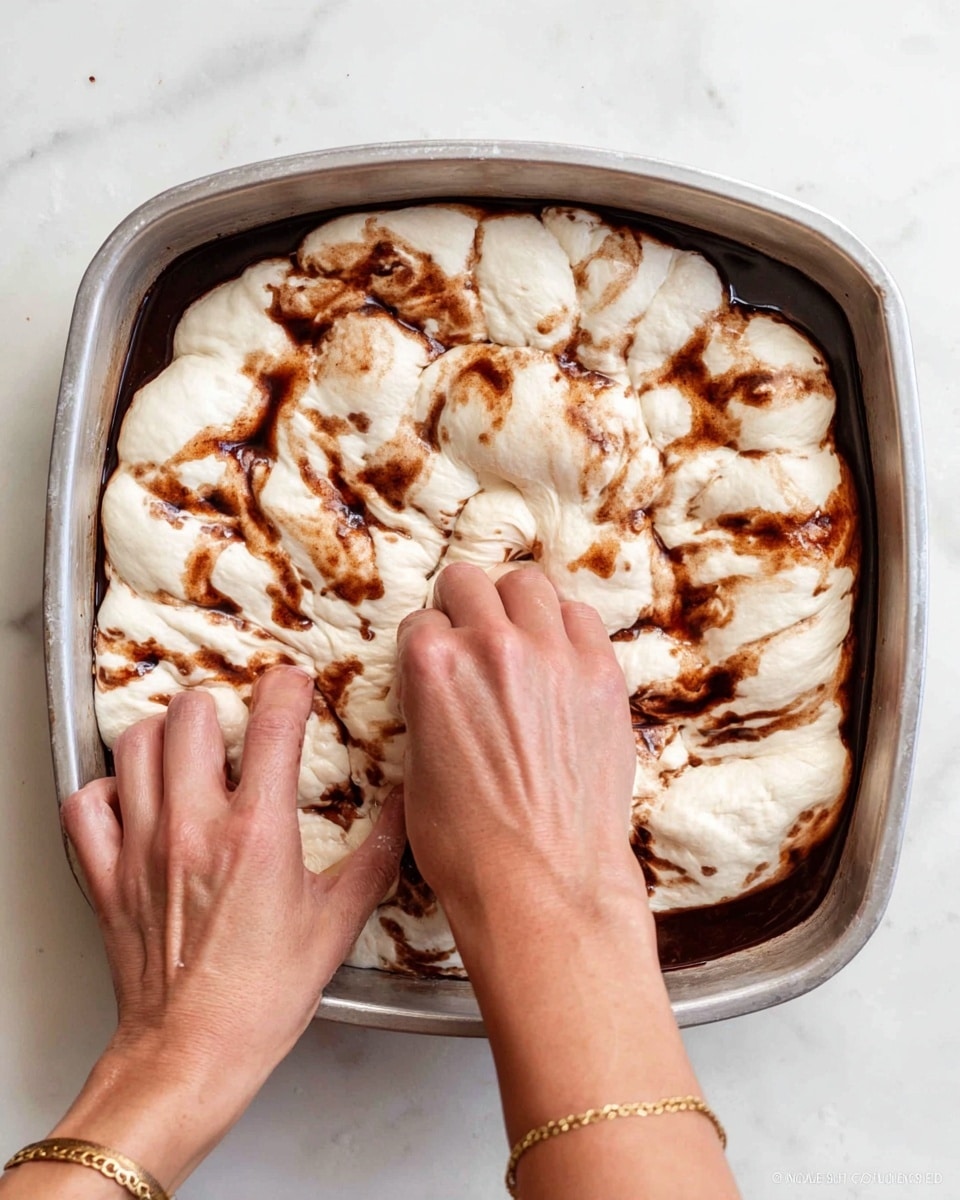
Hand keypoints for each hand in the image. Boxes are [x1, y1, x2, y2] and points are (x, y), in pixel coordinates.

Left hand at [20, 665, 403, 1193]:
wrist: (191, 1054)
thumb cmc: (261, 998)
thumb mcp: (337, 924)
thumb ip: (376, 856)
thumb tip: (404, 808)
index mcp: (258, 834)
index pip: (273, 725)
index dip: (287, 688)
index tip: (293, 683)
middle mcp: (193, 828)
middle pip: (191, 716)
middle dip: (218, 707)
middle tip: (235, 724)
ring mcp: (141, 847)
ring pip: (136, 746)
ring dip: (164, 736)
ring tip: (187, 750)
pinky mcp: (105, 874)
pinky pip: (86, 802)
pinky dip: (106, 789)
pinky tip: (133, 799)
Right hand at [396, 566, 737, 1199]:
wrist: (546, 884)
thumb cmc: (469, 847)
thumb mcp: (417, 772)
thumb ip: (428, 710)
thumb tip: (442, 693)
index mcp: (434, 666)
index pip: (422, 621)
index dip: (427, 646)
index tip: (437, 666)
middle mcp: (493, 645)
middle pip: (470, 582)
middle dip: (463, 607)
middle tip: (471, 638)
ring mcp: (555, 655)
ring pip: (530, 584)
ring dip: (515, 606)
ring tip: (519, 638)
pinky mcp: (602, 674)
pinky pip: (581, 618)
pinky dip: (565, 629)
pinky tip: (559, 660)